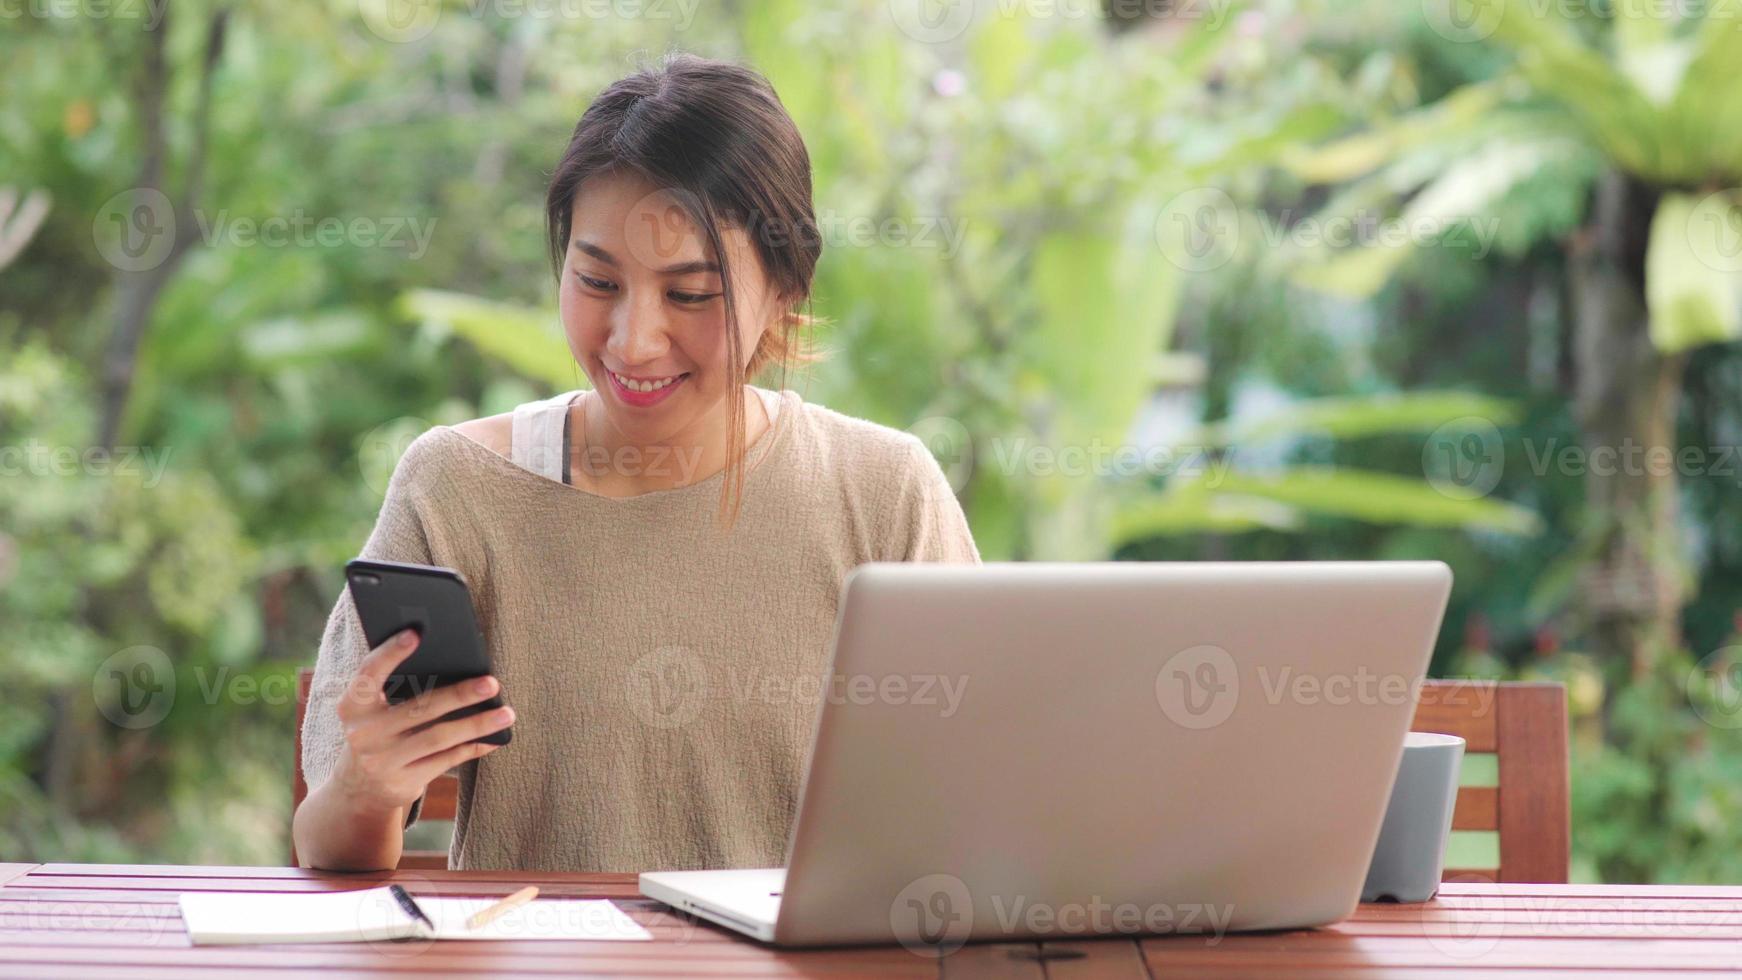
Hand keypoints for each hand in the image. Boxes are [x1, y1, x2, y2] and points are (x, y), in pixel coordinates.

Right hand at [329, 628, 512, 813]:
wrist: (359, 789)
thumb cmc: (377, 734)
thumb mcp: (372, 712)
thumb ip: (395, 688)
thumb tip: (453, 663)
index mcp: (352, 706)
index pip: (369, 673)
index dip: (390, 653)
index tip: (415, 633)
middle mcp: (363, 734)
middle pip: (419, 708)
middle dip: (460, 695)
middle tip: (491, 683)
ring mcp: (382, 761)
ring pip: (439, 737)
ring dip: (477, 724)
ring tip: (506, 713)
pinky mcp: (403, 782)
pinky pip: (446, 760)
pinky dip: (473, 747)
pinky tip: (495, 737)